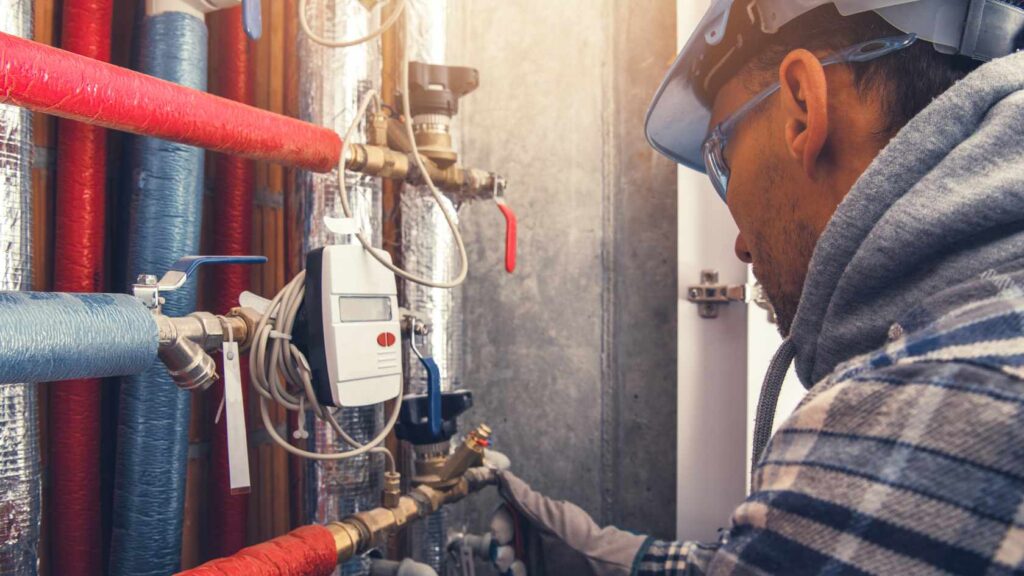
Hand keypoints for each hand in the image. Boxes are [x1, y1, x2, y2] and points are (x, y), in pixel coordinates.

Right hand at [488, 470, 646, 575]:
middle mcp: (530, 536)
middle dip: (498, 548)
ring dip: (505, 564)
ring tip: (515, 568)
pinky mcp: (537, 572)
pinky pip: (516, 575)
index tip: (500, 535)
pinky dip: (514, 575)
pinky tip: (520, 574)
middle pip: (501, 541)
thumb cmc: (580, 537)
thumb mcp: (551, 517)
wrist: (602, 567)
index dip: (499, 524)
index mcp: (532, 517)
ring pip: (506, 561)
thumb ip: (526, 500)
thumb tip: (503, 475)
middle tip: (505, 557)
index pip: (505, 516)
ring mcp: (533, 557)